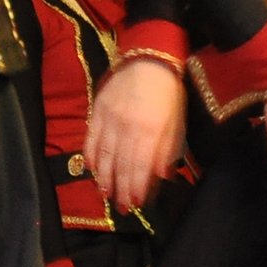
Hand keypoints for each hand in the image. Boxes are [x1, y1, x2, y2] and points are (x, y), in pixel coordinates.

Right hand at [87, 57, 185, 216]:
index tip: (135, 204)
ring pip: (104, 155)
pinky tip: (92, 169)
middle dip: (120, 189)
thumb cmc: (168, 92)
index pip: (139, 167)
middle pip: (121, 165)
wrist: (148, 59)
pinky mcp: (98, 109)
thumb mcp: (175, 121)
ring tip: (105, 194)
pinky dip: (91, 156)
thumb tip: (160, 176)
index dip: (136, 188)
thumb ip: (166, 149)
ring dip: (104, 178)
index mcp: (150, 130)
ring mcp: (110, 118)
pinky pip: (91, 138)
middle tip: (120, 208)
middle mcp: (128, 127)